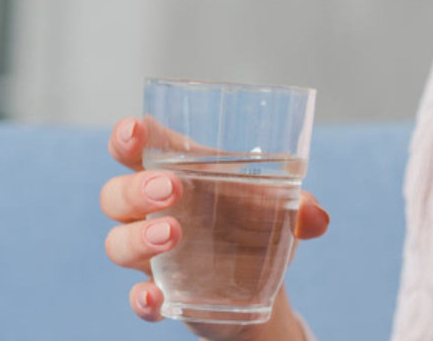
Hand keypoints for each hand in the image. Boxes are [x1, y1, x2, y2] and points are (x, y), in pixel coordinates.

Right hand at [100, 117, 329, 339]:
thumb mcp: (282, 208)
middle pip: (116, 194)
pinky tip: (156, 298)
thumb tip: (316, 216)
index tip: (134, 132)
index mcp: (177, 172)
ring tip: (171, 234)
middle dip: (137, 189)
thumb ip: (300, 207)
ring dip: (137, 237)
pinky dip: (142, 299)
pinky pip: (137, 297)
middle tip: (171, 190)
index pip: (135, 147)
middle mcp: (152, 210)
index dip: (126, 137)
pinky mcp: (162, 292)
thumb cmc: (259, 223)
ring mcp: (151, 254)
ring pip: (117, 242)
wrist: (262, 281)